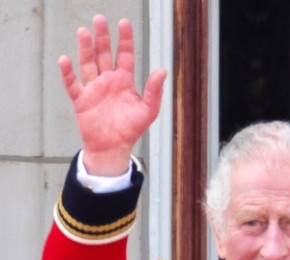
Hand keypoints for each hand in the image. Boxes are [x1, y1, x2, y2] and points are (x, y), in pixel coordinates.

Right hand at [59, 15, 165, 175]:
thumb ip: (154, 90)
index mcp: (124, 81)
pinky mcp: (81, 100)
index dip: (124, 39)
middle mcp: (108, 81)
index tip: (124, 23)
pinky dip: (68, 73)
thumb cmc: (131, 129)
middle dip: (102, 37)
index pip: (124, 55)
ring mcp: (93, 89)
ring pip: (88, 64)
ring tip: (83, 31)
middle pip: (104, 54)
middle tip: (99, 19)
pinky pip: (72, 84)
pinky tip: (65, 59)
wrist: (113, 147)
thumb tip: (162, 70)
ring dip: (85, 48)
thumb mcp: (148, 110)